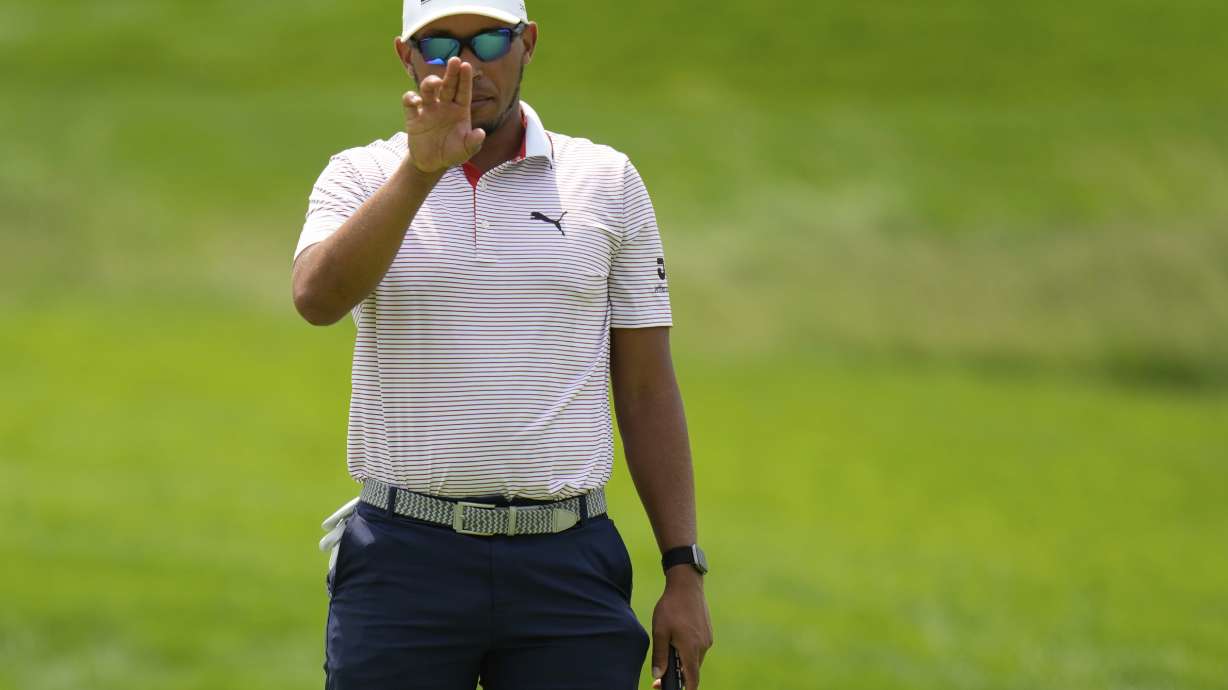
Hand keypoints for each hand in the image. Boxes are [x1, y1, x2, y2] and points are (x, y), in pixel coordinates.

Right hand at [402, 56, 485, 173]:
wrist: (432, 164)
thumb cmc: (452, 152)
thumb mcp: (465, 150)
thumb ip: (473, 142)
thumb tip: (481, 133)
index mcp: (459, 110)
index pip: (463, 91)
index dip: (464, 78)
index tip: (466, 65)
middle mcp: (444, 105)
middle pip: (447, 85)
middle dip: (451, 72)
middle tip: (455, 59)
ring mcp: (428, 109)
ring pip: (428, 90)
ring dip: (431, 83)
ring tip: (435, 84)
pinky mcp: (413, 117)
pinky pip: (409, 102)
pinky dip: (410, 99)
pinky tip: (416, 101)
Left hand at [650, 569, 712, 688]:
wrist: (687, 585)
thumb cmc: (671, 607)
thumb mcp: (660, 631)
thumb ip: (659, 655)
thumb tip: (658, 676)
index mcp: (691, 649)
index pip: (692, 679)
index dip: (686, 689)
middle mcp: (703, 646)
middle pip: (693, 670)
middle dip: (679, 675)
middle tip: (661, 675)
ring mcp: (707, 638)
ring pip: (695, 658)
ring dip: (683, 660)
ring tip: (669, 650)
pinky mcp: (708, 631)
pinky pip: (699, 647)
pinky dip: (689, 650)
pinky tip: (677, 639)